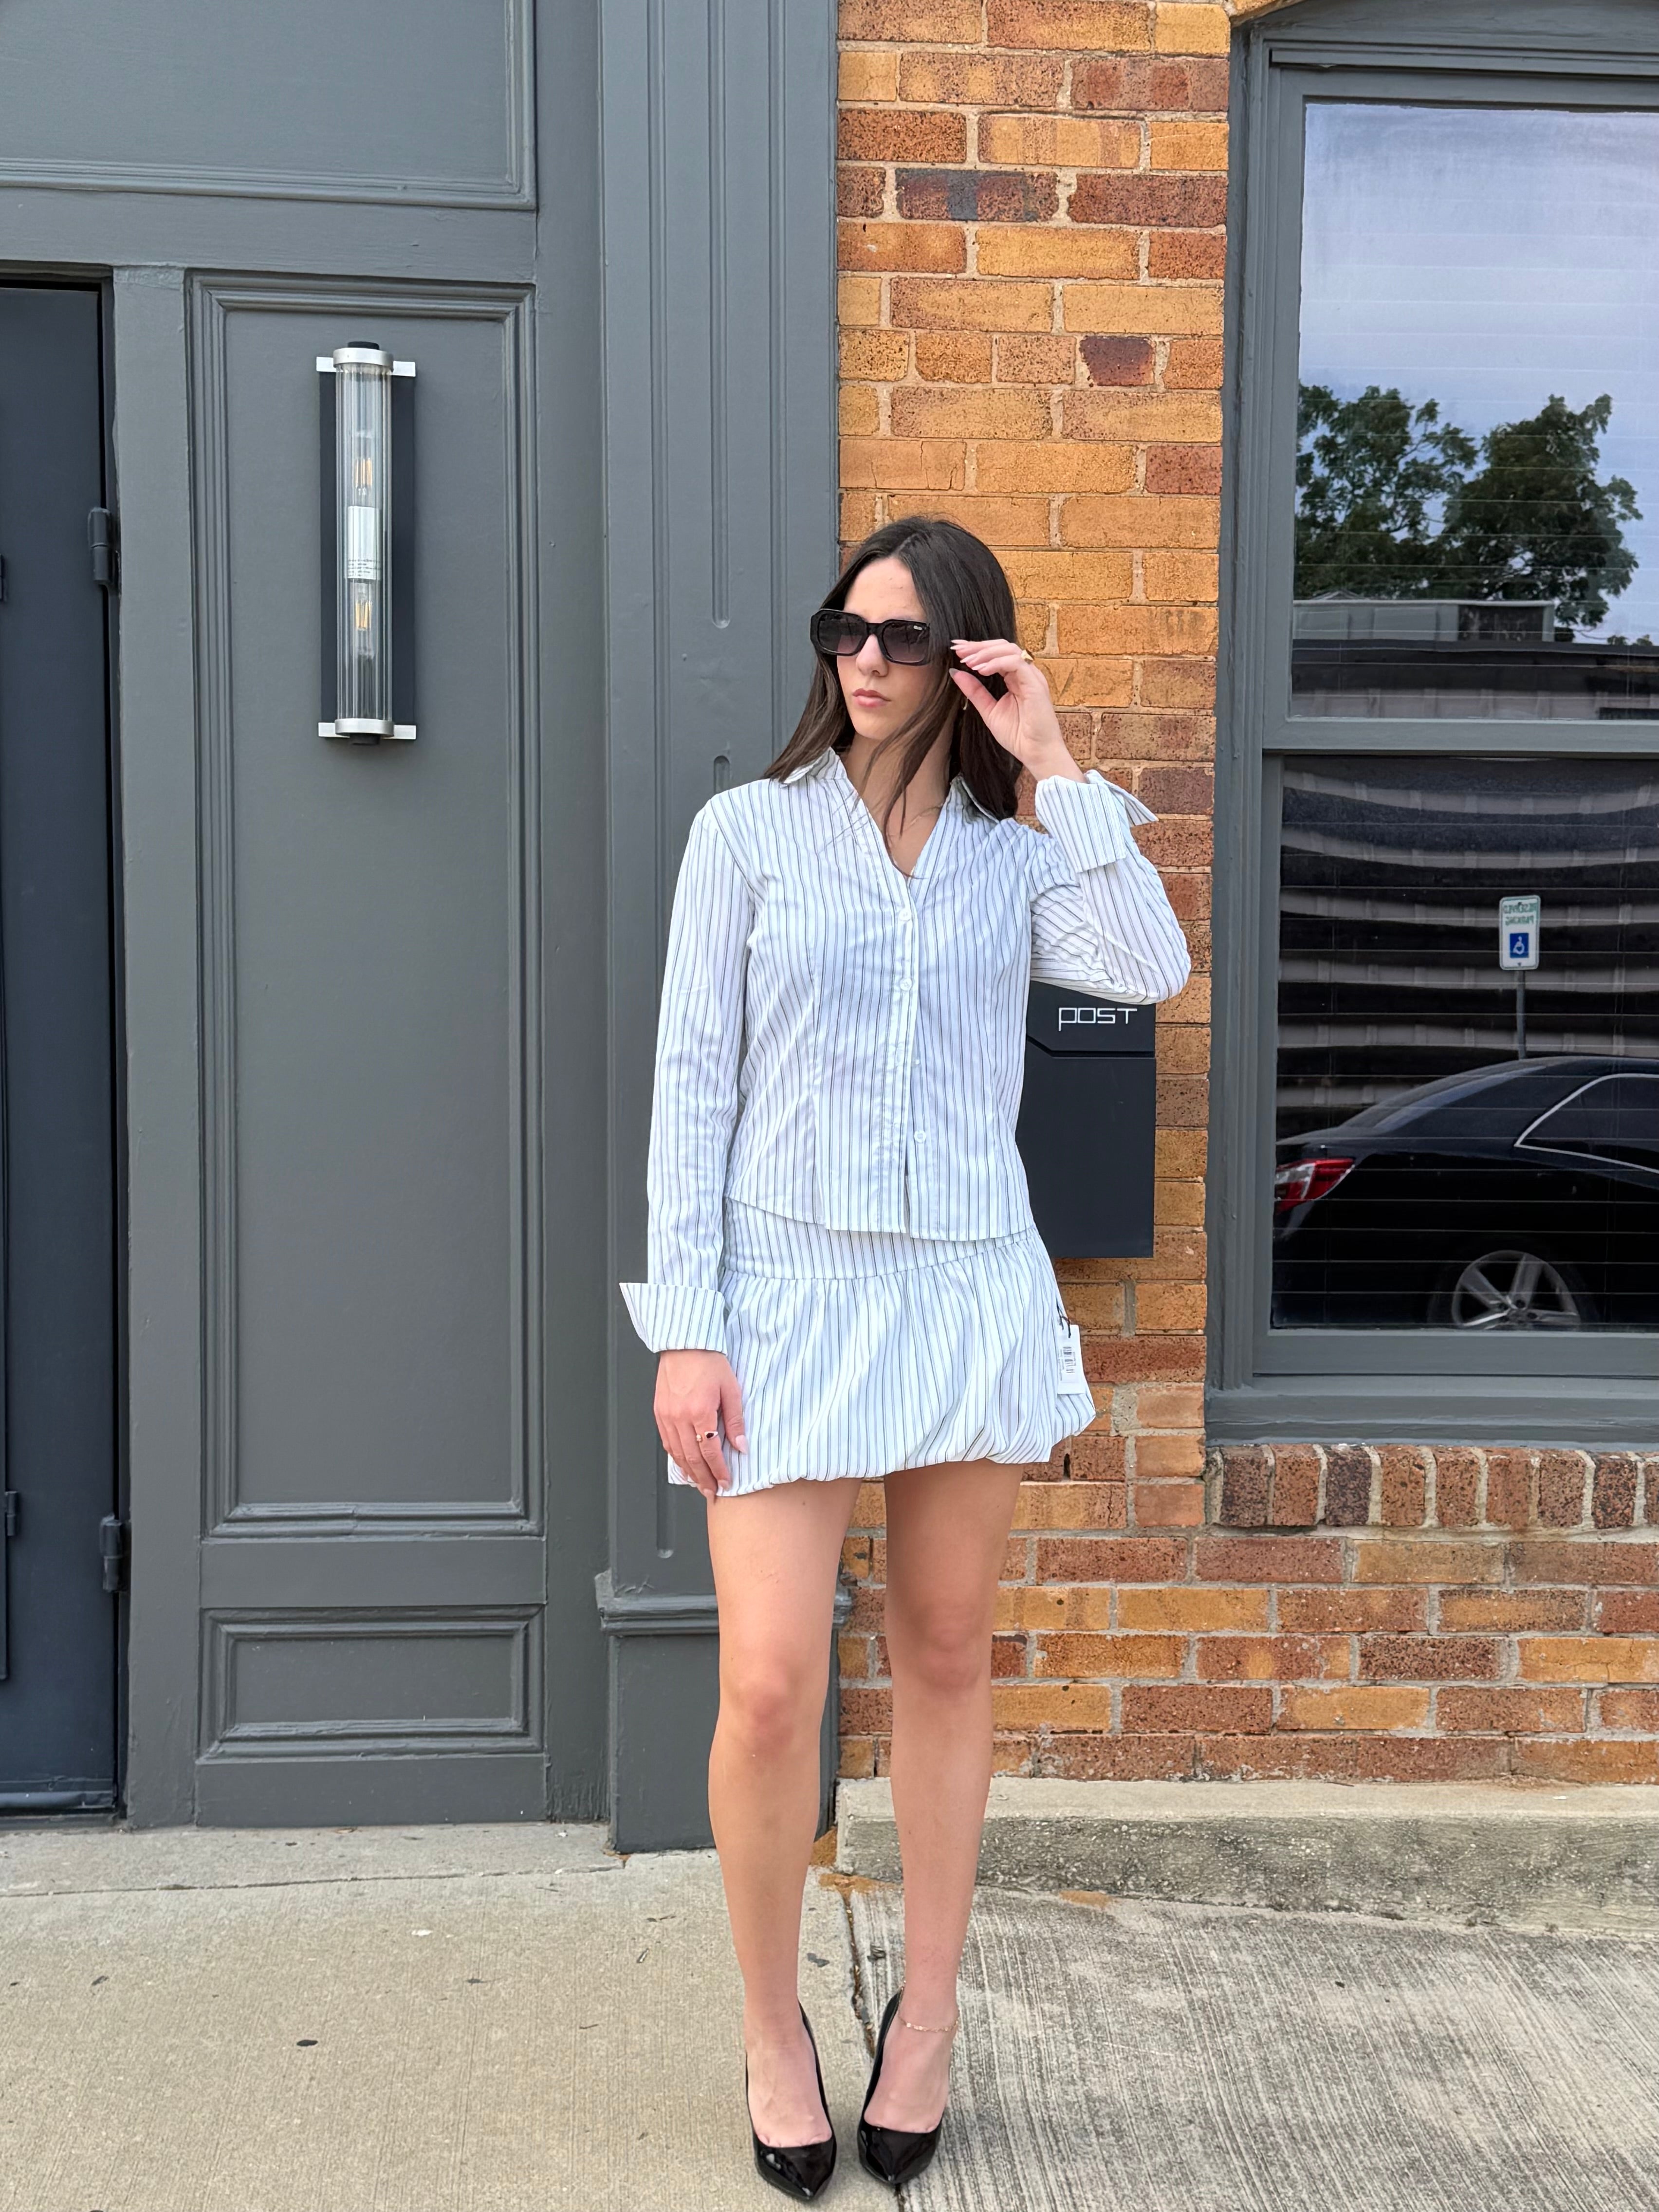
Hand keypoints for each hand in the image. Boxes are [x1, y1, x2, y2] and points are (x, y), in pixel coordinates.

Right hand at [654, 1349, 745, 1498]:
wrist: (684, 1345)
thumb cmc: (709, 1362)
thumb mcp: (731, 1390)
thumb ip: (735, 1421)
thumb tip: (741, 1447)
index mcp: (700, 1412)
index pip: (710, 1452)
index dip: (719, 1471)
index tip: (726, 1482)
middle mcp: (680, 1417)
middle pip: (692, 1458)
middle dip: (704, 1478)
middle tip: (712, 1492)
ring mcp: (667, 1416)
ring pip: (677, 1453)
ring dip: (689, 1471)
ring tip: (699, 1483)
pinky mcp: (659, 1412)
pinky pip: (667, 1441)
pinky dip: (676, 1456)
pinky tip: (684, 1464)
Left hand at [949, 637, 1083, 784]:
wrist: (1036, 754)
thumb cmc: (1019, 736)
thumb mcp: (989, 710)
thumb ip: (974, 691)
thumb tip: (956, 673)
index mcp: (1016, 678)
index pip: (997, 654)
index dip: (977, 649)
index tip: (957, 650)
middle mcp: (1026, 674)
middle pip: (1002, 647)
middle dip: (978, 646)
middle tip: (958, 650)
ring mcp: (1032, 677)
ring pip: (1010, 650)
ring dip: (986, 653)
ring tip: (968, 662)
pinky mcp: (1036, 684)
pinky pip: (1016, 663)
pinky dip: (997, 663)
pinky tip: (981, 670)